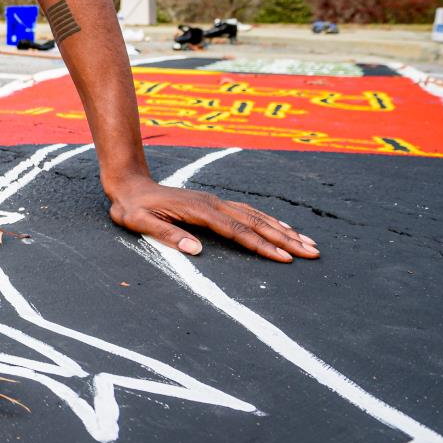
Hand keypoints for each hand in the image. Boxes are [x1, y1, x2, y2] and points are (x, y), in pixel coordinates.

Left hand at [106, 176, 319, 262]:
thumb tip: (195, 249)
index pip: (237, 231)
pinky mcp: (215, 204)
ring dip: (283, 230)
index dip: (261, 246)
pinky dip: (268, 220)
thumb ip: (166, 235)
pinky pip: (248, 212)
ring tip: (308, 242)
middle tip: (312, 252)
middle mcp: (213, 204)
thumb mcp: (140, 223)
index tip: (283, 257)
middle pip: (256, 223)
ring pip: (256, 216)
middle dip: (285, 239)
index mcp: (199, 211)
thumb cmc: (133, 208)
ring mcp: (216, 202)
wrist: (129, 185)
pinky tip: (282, 227)